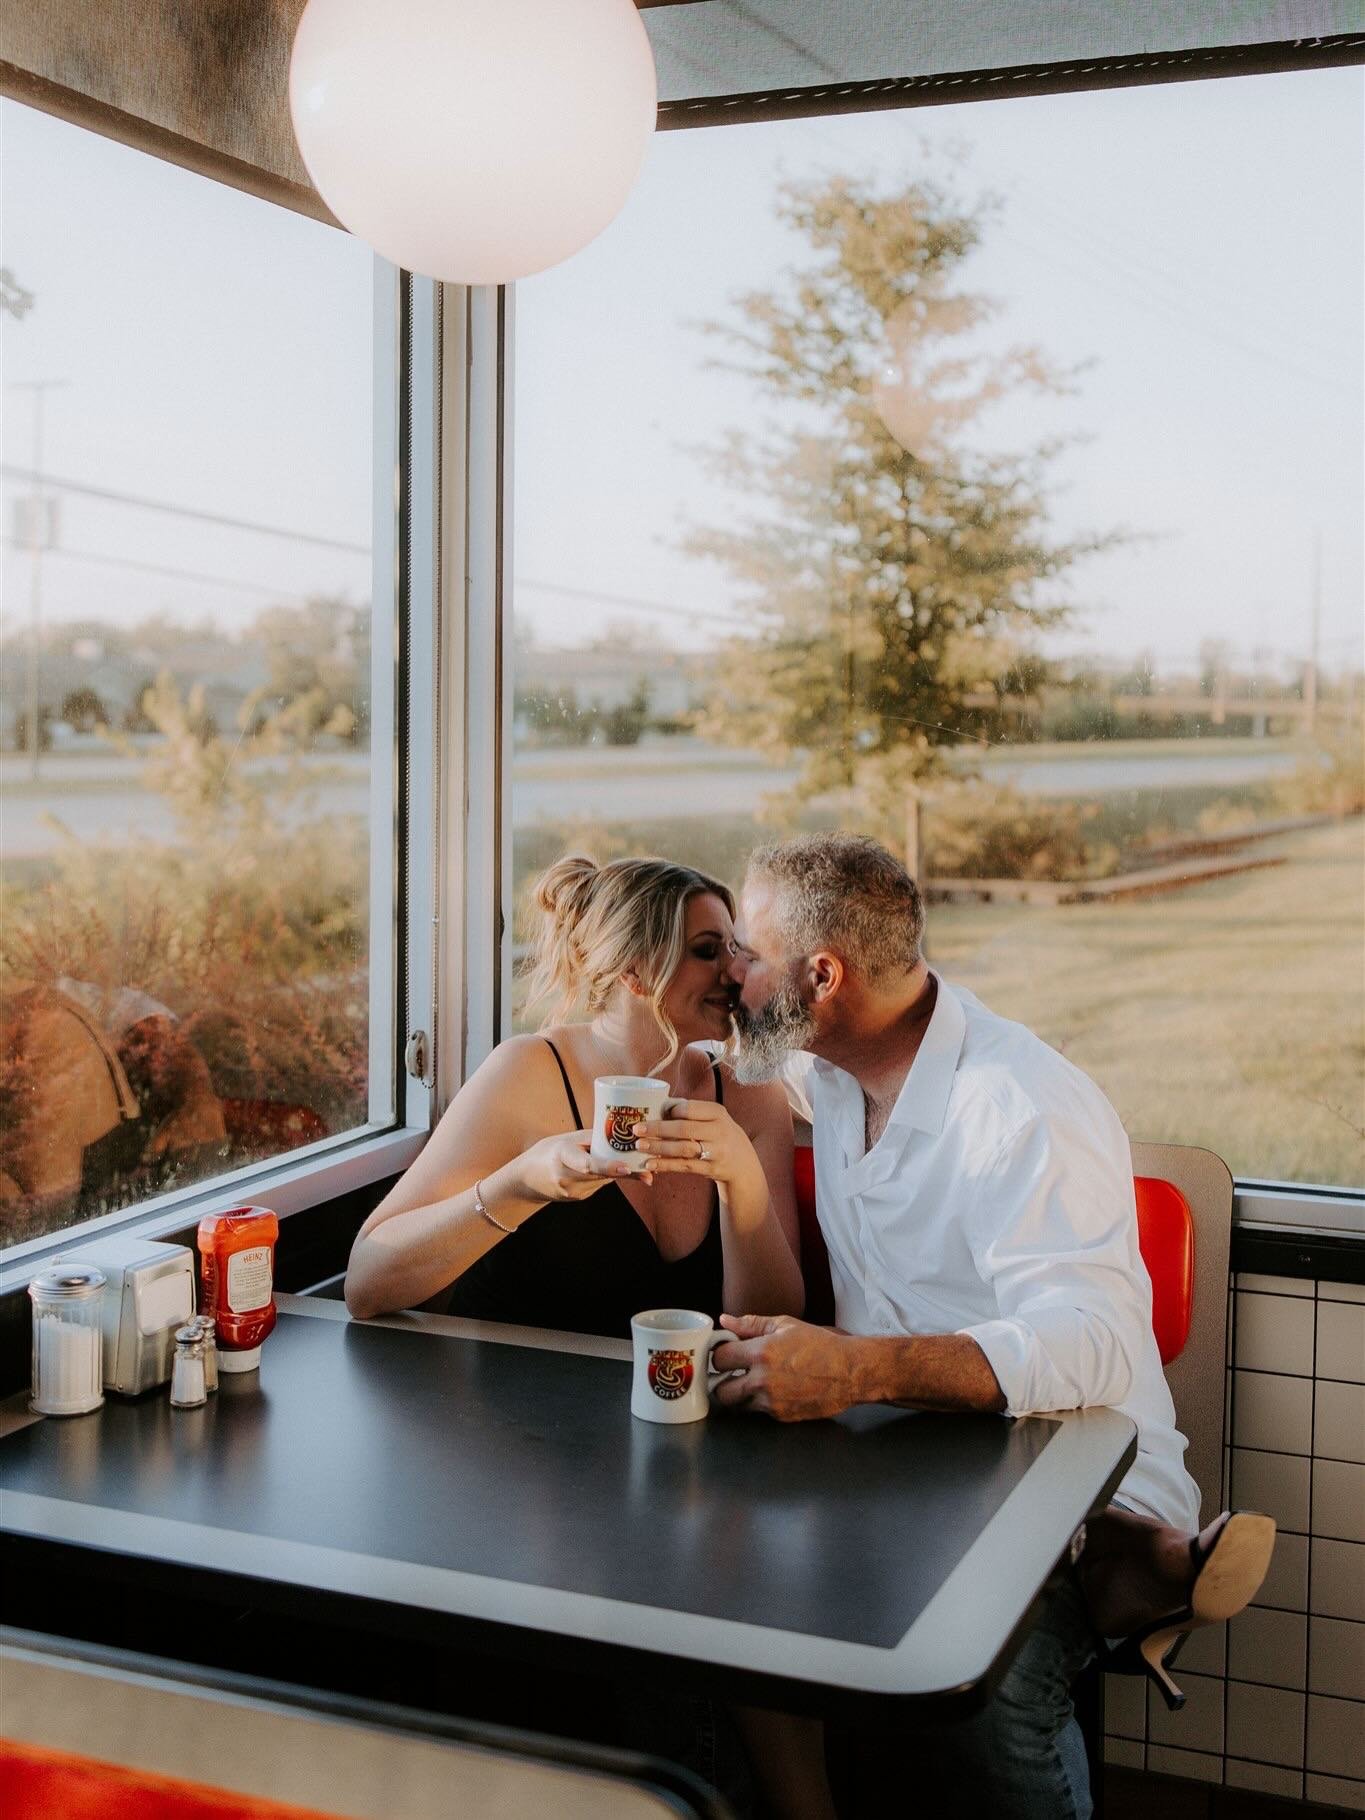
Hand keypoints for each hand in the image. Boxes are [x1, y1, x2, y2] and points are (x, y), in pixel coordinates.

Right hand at [511, 1129, 644, 1204]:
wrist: (526, 1178)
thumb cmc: (548, 1152)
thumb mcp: (567, 1139)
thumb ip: (592, 1138)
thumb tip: (622, 1132)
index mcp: (562, 1156)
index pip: (586, 1164)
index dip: (608, 1167)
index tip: (626, 1167)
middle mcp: (566, 1177)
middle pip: (601, 1175)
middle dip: (626, 1173)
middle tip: (649, 1172)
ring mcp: (571, 1192)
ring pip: (603, 1180)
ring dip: (620, 1174)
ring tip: (640, 1168)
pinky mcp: (577, 1198)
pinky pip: (599, 1185)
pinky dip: (607, 1177)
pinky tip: (613, 1170)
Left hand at [633, 1097, 763, 1194]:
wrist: (742, 1162)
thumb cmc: (718, 1133)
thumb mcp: (712, 1118)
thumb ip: (689, 1110)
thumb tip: (659, 1102)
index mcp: (717, 1112)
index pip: (689, 1108)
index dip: (669, 1111)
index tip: (652, 1113)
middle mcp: (719, 1130)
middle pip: (684, 1129)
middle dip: (657, 1129)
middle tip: (636, 1130)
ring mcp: (717, 1151)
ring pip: (683, 1149)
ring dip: (658, 1148)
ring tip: (639, 1146)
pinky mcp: (711, 1169)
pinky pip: (684, 1166)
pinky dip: (665, 1165)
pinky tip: (650, 1164)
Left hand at [710, 1314, 870, 1420]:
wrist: (849, 1373)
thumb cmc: (819, 1345)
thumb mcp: (785, 1326)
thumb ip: (751, 1324)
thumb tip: (725, 1321)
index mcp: (761, 1353)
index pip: (719, 1359)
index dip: (720, 1356)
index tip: (726, 1355)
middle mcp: (762, 1381)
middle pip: (721, 1391)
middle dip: (722, 1382)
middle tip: (732, 1374)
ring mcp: (771, 1402)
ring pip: (738, 1405)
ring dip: (740, 1395)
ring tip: (752, 1382)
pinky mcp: (781, 1416)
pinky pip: (758, 1412)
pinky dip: (759, 1403)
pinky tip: (773, 1390)